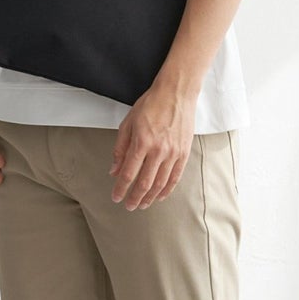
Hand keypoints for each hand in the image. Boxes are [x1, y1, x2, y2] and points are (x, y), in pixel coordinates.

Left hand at [110, 83, 196, 209]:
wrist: (176, 93)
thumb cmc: (151, 104)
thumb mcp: (128, 123)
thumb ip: (120, 149)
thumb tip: (114, 170)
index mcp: (142, 142)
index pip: (128, 174)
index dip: (121, 189)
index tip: (116, 197)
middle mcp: (158, 150)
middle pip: (145, 183)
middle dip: (135, 198)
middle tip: (129, 206)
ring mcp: (173, 153)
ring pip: (160, 183)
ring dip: (150, 197)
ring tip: (143, 204)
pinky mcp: (184, 153)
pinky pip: (175, 177)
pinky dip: (167, 189)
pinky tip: (160, 195)